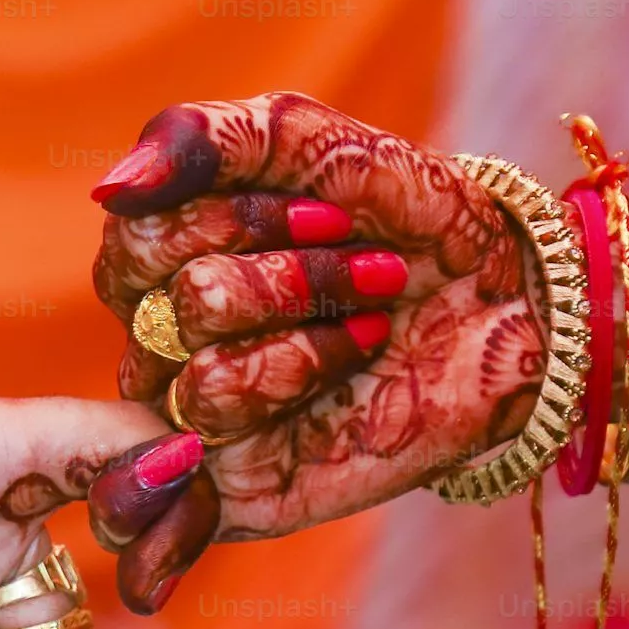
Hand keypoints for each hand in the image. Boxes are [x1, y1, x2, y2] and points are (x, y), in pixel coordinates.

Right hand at [84, 92, 543, 612]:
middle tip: (370, 262)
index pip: (131, 243)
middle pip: (161, 304)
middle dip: (286, 271)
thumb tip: (109, 190)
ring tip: (375, 315)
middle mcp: (170, 353)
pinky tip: (358, 357)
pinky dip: (299, 370)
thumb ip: (204, 140)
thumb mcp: (309, 143)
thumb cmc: (409, 217)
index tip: (332, 208)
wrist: (519, 298)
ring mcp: (201, 427)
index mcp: (167, 273)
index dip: (234, 218)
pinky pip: (214, 428)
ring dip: (308, 321)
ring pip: (194, 367)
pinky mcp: (239, 487)